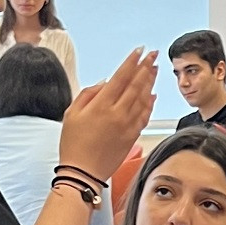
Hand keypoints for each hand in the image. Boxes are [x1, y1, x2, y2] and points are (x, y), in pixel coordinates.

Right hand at [59, 48, 157, 180]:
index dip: (132, 62)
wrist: (83, 173)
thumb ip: (88, 94)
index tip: (140, 51)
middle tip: (153, 55)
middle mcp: (118, 113)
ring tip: (154, 69)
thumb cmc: (73, 144)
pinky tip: (153, 94)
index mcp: (101, 105)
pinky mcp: (132, 136)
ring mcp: (127, 125)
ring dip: (150, 82)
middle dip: (145, 67)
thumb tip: (104, 83)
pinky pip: (145, 116)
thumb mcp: (71, 114)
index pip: (121, 77)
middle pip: (136, 85)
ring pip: (143, 99)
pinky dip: (150, 104)